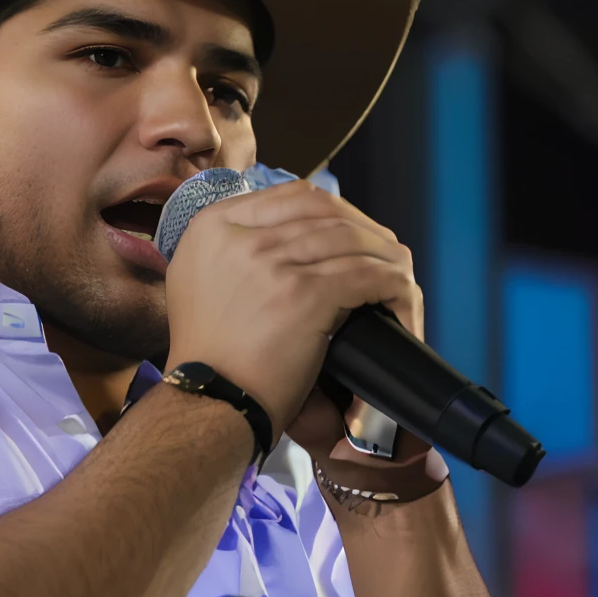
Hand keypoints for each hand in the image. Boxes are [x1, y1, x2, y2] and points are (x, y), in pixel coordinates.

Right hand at [164, 179, 421, 438]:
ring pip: (352, 241)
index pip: (292, 196)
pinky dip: (392, 287)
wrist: (207, 400)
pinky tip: (399, 299)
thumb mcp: (198, 281)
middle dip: (366, 232)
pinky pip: (366, 276)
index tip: (353, 232)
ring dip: (386, 258)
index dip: (335, 210)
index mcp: (211, 226)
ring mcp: (271, 262)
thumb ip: (230, 250)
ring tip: (399, 278)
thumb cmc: (207, 353)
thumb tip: (281, 232)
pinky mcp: (303, 295)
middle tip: (385, 255)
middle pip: (327, 214)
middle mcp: (238, 235)